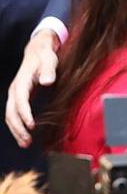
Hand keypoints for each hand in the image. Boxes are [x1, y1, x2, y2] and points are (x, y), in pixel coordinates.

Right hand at [5, 29, 59, 147]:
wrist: (38, 50)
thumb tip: (47, 81)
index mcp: (22, 81)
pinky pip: (14, 114)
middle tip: (28, 141)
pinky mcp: (19, 98)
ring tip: (26, 143)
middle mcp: (15, 89)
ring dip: (16, 130)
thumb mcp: (49, 59)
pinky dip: (18, 126)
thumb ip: (49, 70)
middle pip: (11, 112)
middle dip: (18, 127)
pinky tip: (25, 135)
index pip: (20, 100)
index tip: (31, 126)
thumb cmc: (45, 55)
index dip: (24, 114)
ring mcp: (15, 94)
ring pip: (10, 116)